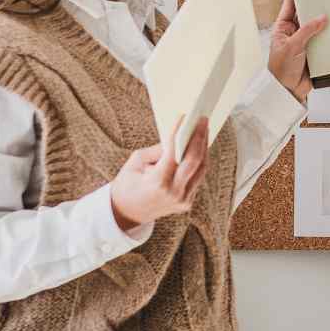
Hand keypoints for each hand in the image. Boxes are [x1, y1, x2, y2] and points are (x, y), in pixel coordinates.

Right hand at [109, 116, 208, 230]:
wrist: (126, 213)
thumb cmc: (127, 184)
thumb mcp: (136, 162)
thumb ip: (158, 150)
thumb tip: (178, 137)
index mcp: (157, 183)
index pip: (173, 152)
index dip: (179, 133)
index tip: (183, 117)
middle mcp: (173, 193)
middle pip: (194, 160)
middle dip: (200, 137)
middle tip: (202, 119)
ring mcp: (182, 200)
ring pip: (201, 169)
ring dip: (204, 148)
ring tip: (204, 130)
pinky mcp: (187, 202)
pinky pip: (198, 178)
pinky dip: (200, 161)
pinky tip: (200, 146)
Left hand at [268, 0, 327, 102]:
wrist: (287, 92)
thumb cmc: (280, 70)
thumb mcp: (292, 46)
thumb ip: (307, 30)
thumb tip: (322, 17)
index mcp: (283, 26)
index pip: (290, 3)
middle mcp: (294, 31)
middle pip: (307, 12)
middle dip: (317, 2)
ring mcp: (306, 41)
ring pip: (319, 26)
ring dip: (327, 20)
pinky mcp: (316, 52)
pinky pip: (326, 41)